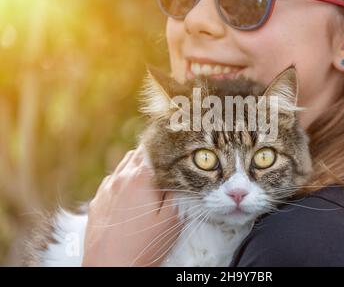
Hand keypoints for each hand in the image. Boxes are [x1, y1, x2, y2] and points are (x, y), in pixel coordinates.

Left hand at [82, 144, 180, 266]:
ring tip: (150, 176)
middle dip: (153, 153)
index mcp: (141, 177)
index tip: (176, 147)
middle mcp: (120, 178)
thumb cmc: (143, 246)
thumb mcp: (171, 220)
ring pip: (123, 165)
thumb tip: (176, 178)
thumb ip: (175, 194)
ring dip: (137, 165)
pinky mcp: (96, 203)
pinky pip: (111, 182)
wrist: (108, 269)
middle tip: (166, 161)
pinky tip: (130, 193)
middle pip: (137, 153)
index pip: (154, 149)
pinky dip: (123, 180)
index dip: (166, 146)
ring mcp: (105, 190)